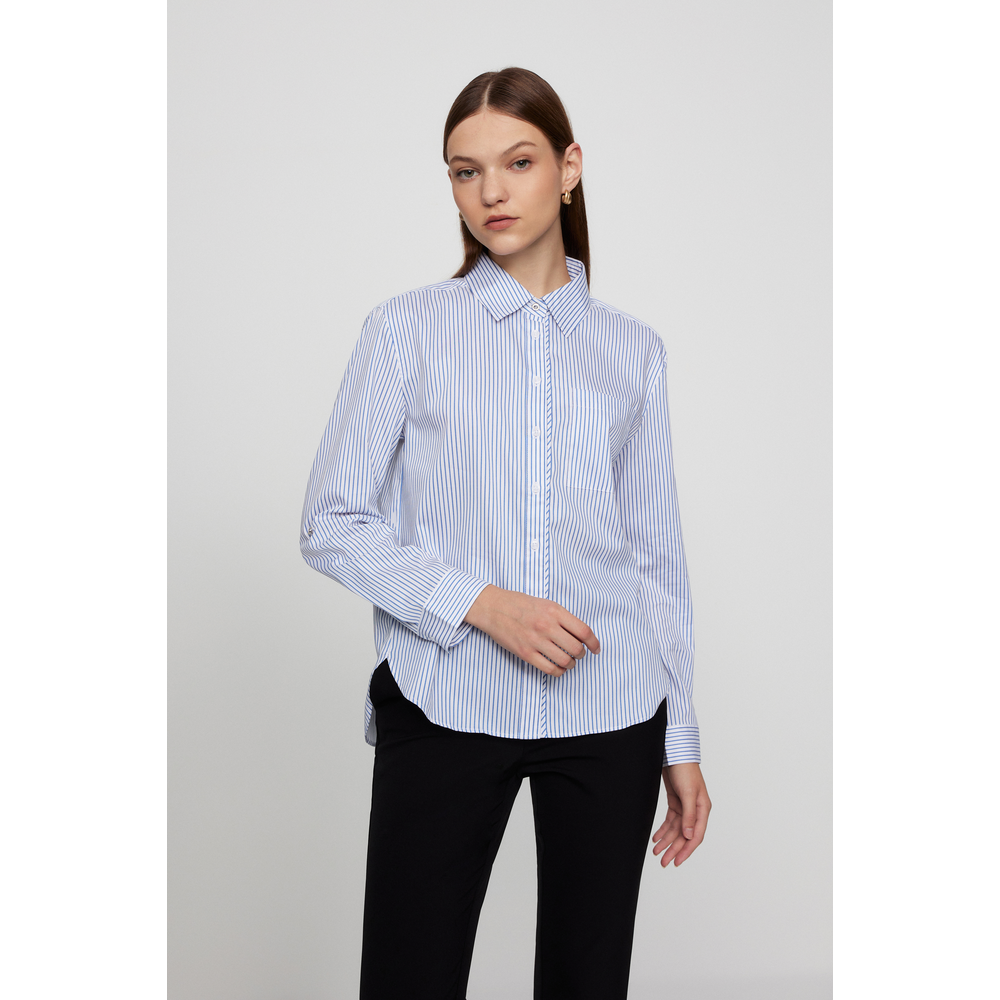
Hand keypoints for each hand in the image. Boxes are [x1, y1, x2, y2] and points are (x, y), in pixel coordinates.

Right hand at [463, 585, 599, 676]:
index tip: (596, 649)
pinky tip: (557, 668)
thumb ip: (563, 618)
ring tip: (568, 662)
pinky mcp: (525, 653)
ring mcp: (536, 641)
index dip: (594, 643)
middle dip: (581, 655)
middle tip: (579, 654)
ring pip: (565, 661)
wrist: (493, 608)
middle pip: (576, 649)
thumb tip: (581, 635)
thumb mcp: (545, 603)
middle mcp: (547, 626)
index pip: (584, 631)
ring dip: (570, 664)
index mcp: (554, 611)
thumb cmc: (519, 604)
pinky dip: (558, 672)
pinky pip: (549, 670)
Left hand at [652, 762, 710, 867]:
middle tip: (663, 862)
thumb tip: (689, 836)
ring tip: (656, 852)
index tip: (676, 862)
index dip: (686, 850)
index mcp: (702, 809)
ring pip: (676, 830)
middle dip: (674, 849)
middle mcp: (695, 810)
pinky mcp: (676, 801)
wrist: (674, 752)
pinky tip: (656, 837)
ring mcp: (685, 806)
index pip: (695, 836)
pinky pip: (670, 821)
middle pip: (684, 835)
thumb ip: (689, 815)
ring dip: (667, 841)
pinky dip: (663, 830)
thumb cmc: (685, 769)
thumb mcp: (687, 793)